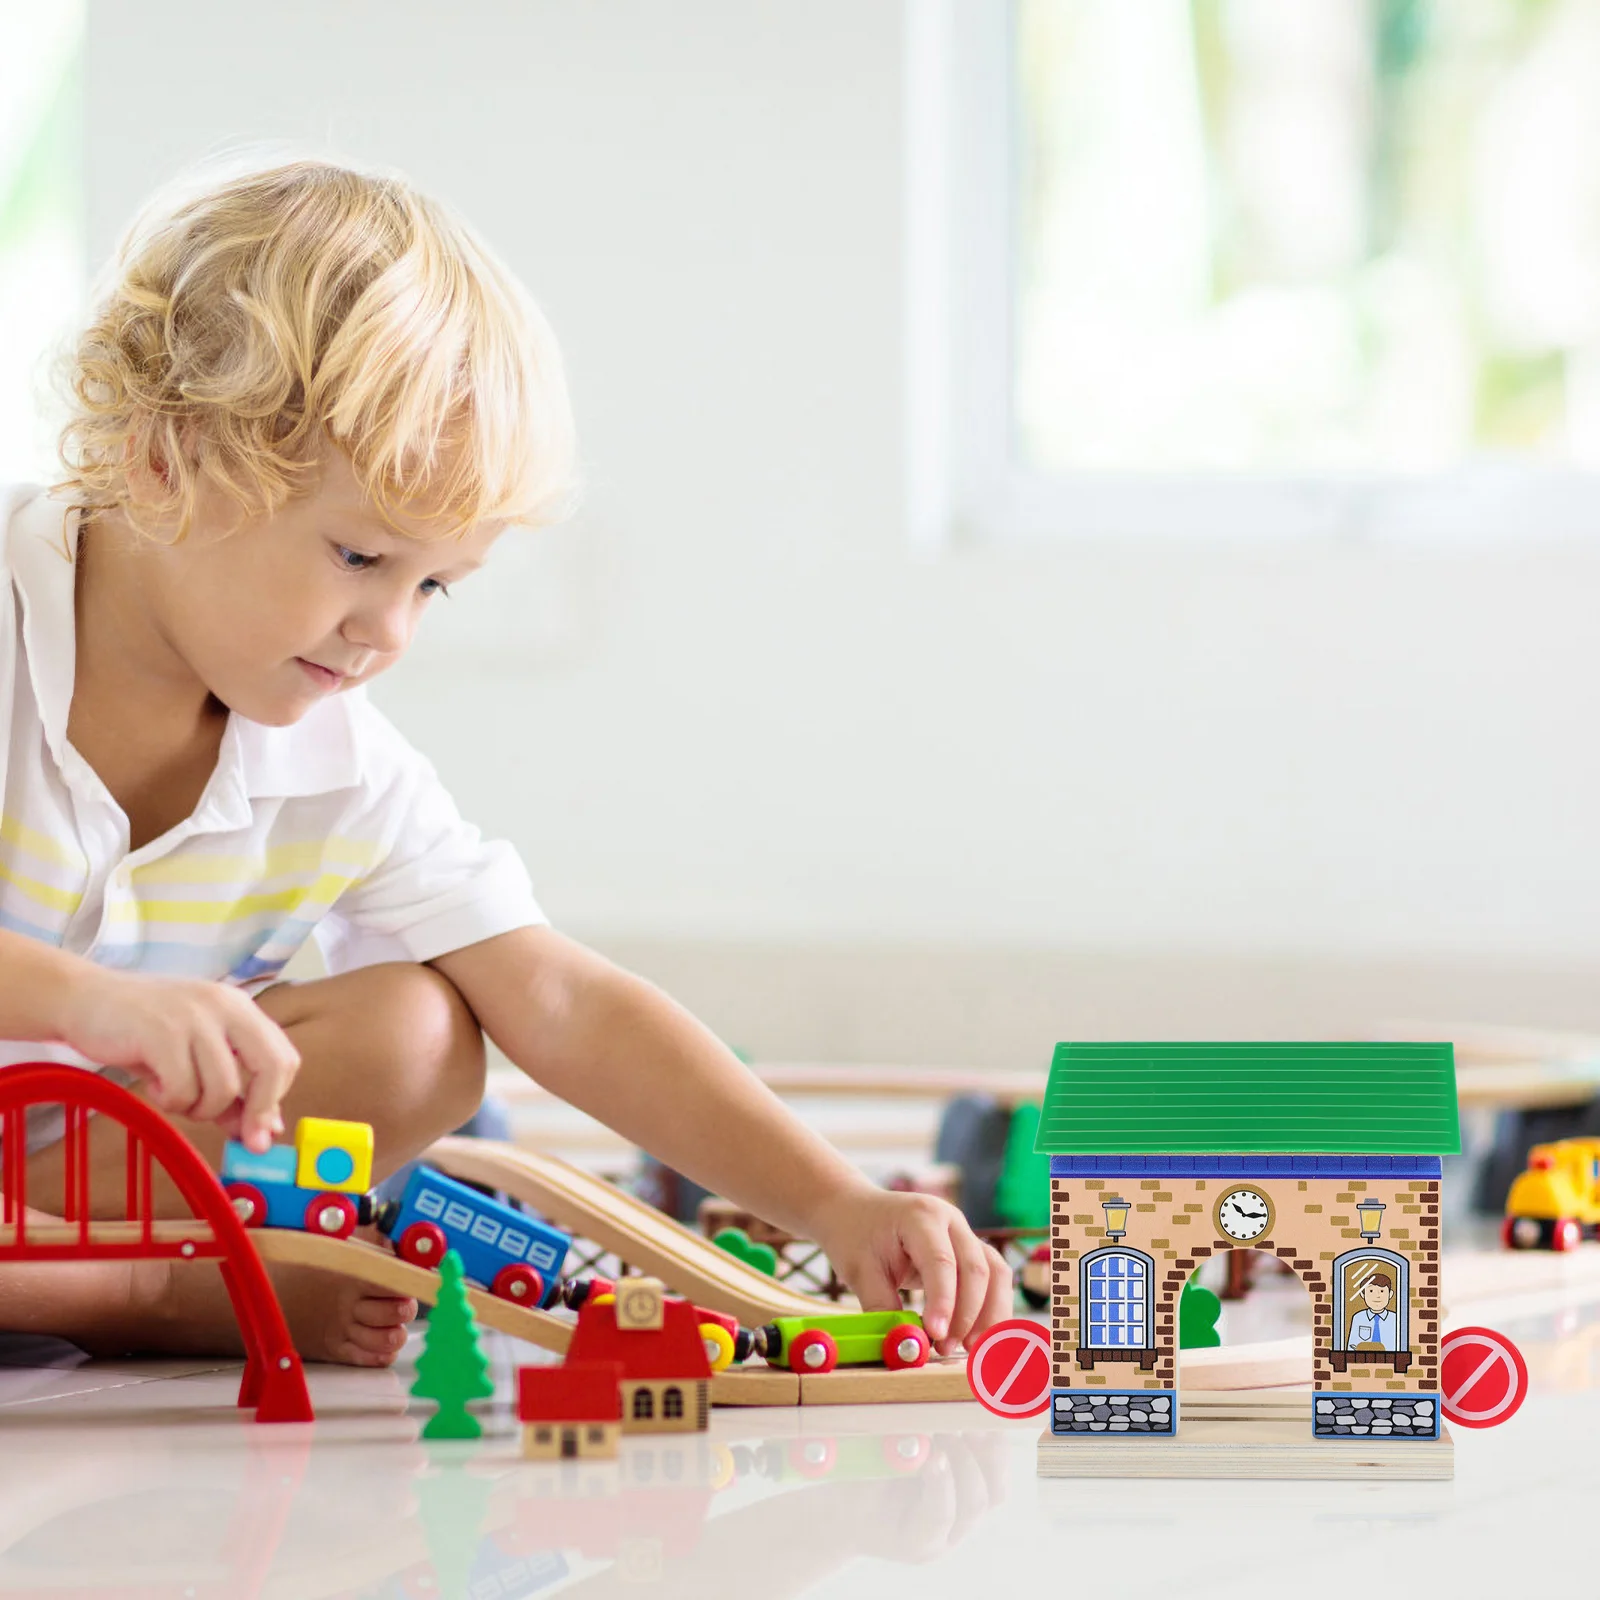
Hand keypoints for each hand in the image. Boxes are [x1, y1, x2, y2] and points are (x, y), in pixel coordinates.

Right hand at [54, 969, 300, 1152]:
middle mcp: (227, 1007)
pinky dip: (171, 1101)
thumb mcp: (197, 1057)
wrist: (85, 1000)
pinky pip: (184, 1090)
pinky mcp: (163, 1032)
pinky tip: (155, 1086)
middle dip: (258, 1110)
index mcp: (241, 1009)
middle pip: (272, 1066)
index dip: (275, 1098)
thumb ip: (233, 1091)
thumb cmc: (145, 1032)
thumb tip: (266, 1131)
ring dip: (199, 1108)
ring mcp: (196, 1017)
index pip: (284, 1057)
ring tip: (174, 1094)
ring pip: (224, 1088)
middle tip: (238, 1135)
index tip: (258, 1130)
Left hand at [809, 1185, 1012, 1355]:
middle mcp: (950, 1220)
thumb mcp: (859, 1272)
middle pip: (976, 1269)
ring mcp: (964, 1233)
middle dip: (967, 1315)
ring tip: (969, 1349)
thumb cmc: (856, 1236)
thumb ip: (882, 1308)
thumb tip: (907, 1347)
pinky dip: (990, 1309)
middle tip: (947, 1349)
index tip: (937, 1336)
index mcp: (920, 1216)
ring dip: (988, 1315)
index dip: (944, 1302)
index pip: (941, 1261)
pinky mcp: (969, 1250)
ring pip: (995, 1274)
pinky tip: (978, 1336)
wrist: (853, 1210)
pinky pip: (993, 1279)